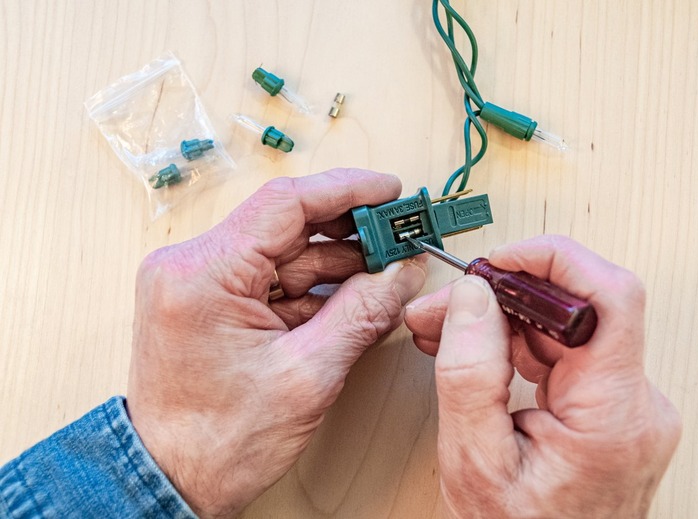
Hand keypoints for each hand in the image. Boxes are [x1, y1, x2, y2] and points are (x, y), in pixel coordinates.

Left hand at [126, 169, 426, 517]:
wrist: (172, 479)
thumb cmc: (218, 442)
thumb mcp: (308, 374)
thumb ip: (363, 313)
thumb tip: (402, 272)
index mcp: (204, 273)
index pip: (286, 203)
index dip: (347, 190)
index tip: (389, 191)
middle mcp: (192, 266)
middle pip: (287, 225)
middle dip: (349, 233)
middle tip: (398, 238)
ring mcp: (199, 282)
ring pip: (284, 253)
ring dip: (336, 265)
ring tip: (385, 276)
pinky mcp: (210, 299)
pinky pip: (272, 278)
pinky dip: (313, 288)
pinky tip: (352, 298)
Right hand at [404, 235, 680, 517]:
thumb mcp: (475, 461)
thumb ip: (469, 374)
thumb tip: (470, 298)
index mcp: (613, 417)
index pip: (610, 297)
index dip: (553, 261)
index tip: (498, 261)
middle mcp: (634, 404)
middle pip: (576, 307)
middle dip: (502, 294)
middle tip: (444, 307)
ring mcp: (625, 405)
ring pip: (564, 325)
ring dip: (503, 317)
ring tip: (445, 329)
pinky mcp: (608, 406)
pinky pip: (563, 351)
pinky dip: (516, 342)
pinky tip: (477, 349)